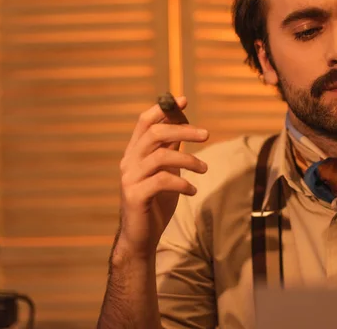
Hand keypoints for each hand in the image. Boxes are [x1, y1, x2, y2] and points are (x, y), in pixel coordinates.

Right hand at [114, 96, 208, 260]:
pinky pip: (162, 181)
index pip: (144, 122)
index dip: (163, 109)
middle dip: (183, 130)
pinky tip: (193, 190)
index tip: (184, 100)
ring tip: (205, 169)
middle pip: (154, 134)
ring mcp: (129, 179)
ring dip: (188, 159)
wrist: (142, 236)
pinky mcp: (134, 196)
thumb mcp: (166, 171)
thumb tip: (183, 125)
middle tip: (207, 134)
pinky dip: (182, 183)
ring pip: (161, 157)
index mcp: (135, 153)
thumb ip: (170, 149)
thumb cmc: (156, 201)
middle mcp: (129, 162)